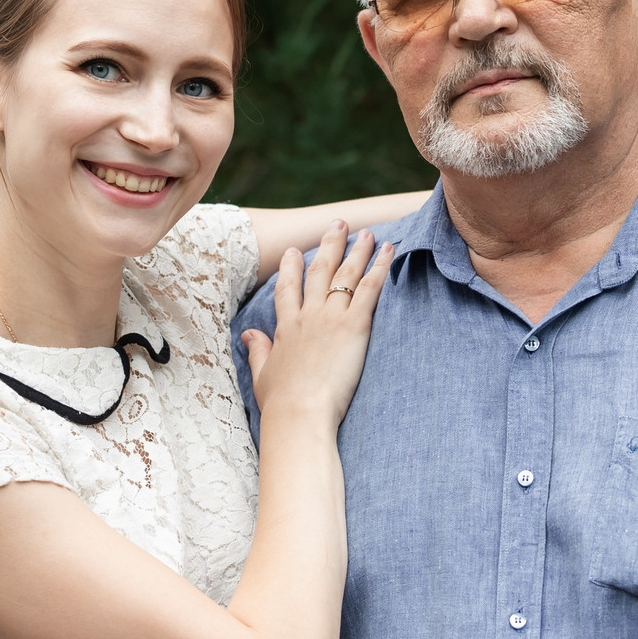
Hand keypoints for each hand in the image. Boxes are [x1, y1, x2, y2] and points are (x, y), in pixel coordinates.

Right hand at [239, 221, 389, 425]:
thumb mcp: (262, 375)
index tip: (294, 251)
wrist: (299, 413)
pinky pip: (369, 289)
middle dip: (329, 245)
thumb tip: (248, 334)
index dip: (291, 268)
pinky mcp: (354, 326)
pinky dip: (380, 267)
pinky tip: (389, 250)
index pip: (287, 289)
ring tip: (367, 232)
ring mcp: (330, 318)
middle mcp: (307, 316)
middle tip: (337, 225)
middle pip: (319, 271)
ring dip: (357, 250)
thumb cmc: (281, 404)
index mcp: (285, 328)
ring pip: (346, 274)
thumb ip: (258, 351)